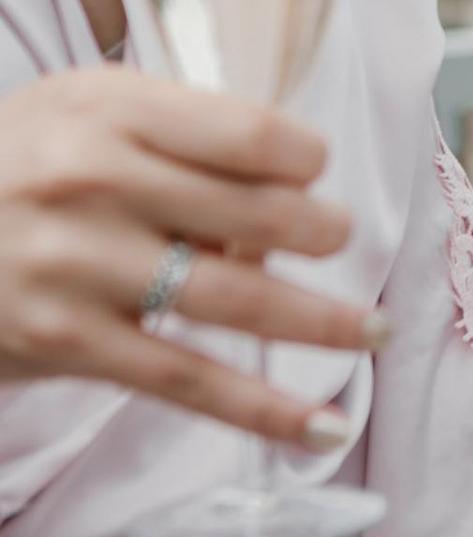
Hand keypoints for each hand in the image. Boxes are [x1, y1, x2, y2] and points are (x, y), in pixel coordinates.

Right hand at [0, 66, 378, 439]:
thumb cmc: (16, 166)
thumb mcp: (80, 111)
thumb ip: (176, 132)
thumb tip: (288, 186)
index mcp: (106, 109)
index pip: (246, 134)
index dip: (305, 159)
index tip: (317, 172)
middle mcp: (92, 180)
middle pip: (254, 213)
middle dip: (321, 233)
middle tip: (343, 241)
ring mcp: (79, 265)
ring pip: (235, 298)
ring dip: (323, 319)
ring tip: (374, 327)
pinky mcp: (68, 341)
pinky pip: (188, 381)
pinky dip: (265, 411)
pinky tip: (324, 427)